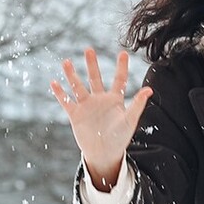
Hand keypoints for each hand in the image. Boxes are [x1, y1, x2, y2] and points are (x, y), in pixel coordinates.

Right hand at [50, 48, 151, 189]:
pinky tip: (54, 83)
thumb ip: (137, 104)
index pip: (119, 79)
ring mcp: (86, 106)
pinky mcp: (75, 115)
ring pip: (78, 87)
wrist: (104, 153)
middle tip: (88, 49)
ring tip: (66, 62)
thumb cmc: (120, 138)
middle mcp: (99, 99)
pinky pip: (66, 102)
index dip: (121, 66)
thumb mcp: (129, 120)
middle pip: (95, 78)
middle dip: (91, 64)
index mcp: (115, 99)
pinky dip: (60, 93)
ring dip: (72, 75)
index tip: (123, 53)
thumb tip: (149, 89)